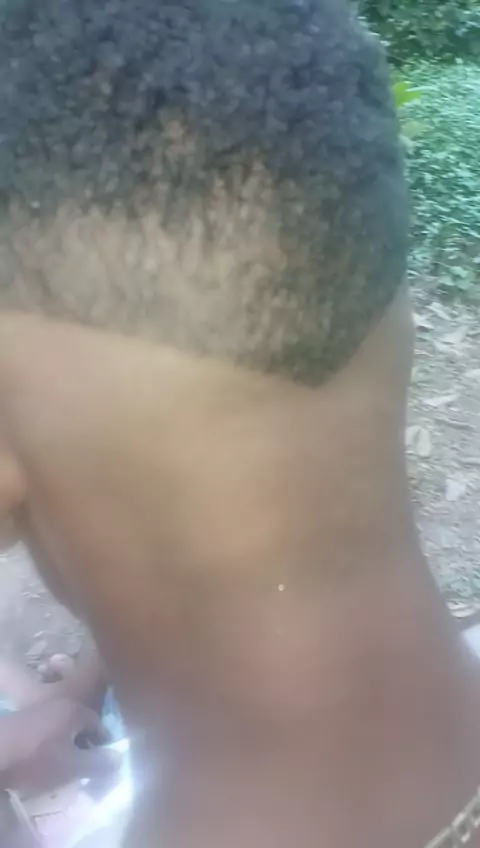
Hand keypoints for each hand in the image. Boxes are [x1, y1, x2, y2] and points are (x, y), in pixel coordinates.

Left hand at [0, 698, 118, 794]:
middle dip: (84, 746)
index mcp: (75, 710)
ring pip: (61, 728)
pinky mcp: (22, 720)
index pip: (100, 725)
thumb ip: (99, 763)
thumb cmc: (36, 759)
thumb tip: (121, 758)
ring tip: (63, 767)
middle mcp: (58, 703)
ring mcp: (38, 710)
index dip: (104, 745)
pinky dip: (49, 745)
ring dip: (66, 746)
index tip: (103, 764)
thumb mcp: (72, 767)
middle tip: (84, 767)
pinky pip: (45, 731)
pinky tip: (42, 761)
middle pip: (80, 725)